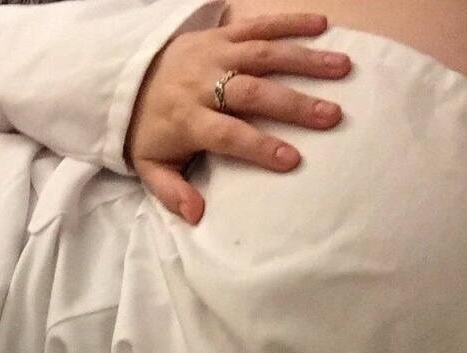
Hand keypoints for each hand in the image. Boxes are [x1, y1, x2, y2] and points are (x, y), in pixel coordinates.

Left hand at [125, 13, 351, 223]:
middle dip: (292, 103)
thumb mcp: (150, 168)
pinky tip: (322, 25)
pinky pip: (256, 25)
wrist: (123, 80)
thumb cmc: (149, 130)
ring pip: (261, 54)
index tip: (292, 160)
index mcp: (186, 119)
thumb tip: (196, 216)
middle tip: (331, 116)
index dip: (257, 146)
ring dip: (304, 59)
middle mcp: (201, 82)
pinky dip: (289, 22)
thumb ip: (172, 193)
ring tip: (342, 68)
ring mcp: (213, 53)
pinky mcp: (220, 34)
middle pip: (250, 91)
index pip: (226, 134)